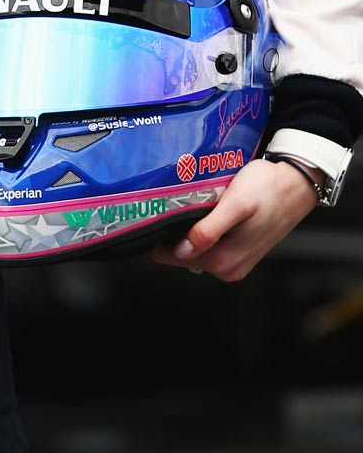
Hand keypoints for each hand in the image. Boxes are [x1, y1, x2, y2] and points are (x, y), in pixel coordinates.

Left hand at [149, 158, 319, 281]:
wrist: (297, 184)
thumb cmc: (268, 189)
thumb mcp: (236, 205)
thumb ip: (209, 231)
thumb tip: (183, 251)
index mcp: (224, 262)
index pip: (169, 257)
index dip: (159, 235)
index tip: (155, 214)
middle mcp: (228, 268)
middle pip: (179, 253)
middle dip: (175, 230)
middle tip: (177, 203)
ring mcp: (234, 261)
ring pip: (192, 248)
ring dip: (188, 228)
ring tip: (195, 204)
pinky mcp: (238, 251)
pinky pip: (207, 243)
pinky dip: (202, 228)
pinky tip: (208, 210)